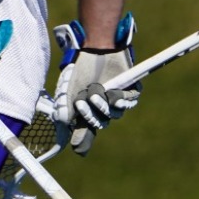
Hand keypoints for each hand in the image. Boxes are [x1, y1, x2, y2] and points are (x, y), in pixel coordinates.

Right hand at [51, 16, 138, 154]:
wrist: (97, 49)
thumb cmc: (83, 69)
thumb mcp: (69, 92)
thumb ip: (67, 114)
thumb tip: (67, 138)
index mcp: (89, 108)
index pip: (88, 128)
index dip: (84, 138)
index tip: (79, 149)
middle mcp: (104, 106)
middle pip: (102, 123)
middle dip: (91, 114)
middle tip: (82, 101)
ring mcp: (117, 98)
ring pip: (116, 114)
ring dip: (104, 105)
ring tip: (96, 91)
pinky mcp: (131, 89)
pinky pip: (130, 102)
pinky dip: (121, 99)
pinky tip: (113, 93)